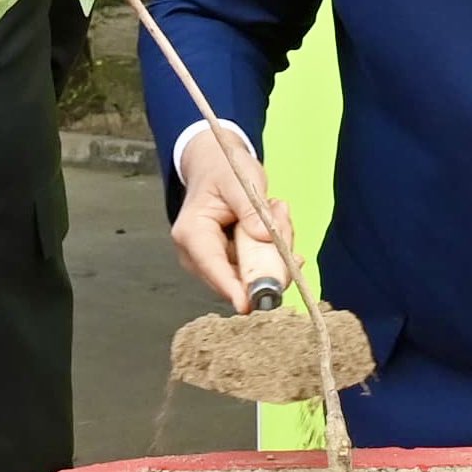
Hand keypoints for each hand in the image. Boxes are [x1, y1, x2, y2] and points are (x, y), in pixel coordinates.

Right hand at [170, 134, 297, 311]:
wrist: (214, 166)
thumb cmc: (222, 170)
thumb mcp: (239, 181)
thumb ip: (251, 209)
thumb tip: (264, 237)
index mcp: (192, 232)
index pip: (212, 266)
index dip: (232, 288)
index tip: (249, 304)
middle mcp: (196, 254)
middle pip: (236, 278)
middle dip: (268, 259)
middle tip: (280, 215)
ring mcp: (212, 262)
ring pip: (251, 275)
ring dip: (274, 250)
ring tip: (275, 209)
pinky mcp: (228, 263)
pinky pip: (257, 270)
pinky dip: (273, 251)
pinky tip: (276, 223)